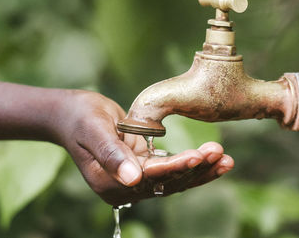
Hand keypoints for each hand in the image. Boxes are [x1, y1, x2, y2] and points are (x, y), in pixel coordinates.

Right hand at [57, 90, 233, 205]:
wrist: (72, 113)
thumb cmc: (80, 117)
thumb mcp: (92, 129)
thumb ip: (110, 154)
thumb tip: (132, 180)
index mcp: (107, 182)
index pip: (148, 178)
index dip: (174, 167)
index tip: (198, 155)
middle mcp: (122, 186)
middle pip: (166, 183)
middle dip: (195, 169)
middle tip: (221, 154)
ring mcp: (133, 179)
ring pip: (173, 180)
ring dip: (200, 170)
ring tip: (225, 159)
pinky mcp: (142, 168)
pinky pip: (171, 170)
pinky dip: (192, 164)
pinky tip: (213, 158)